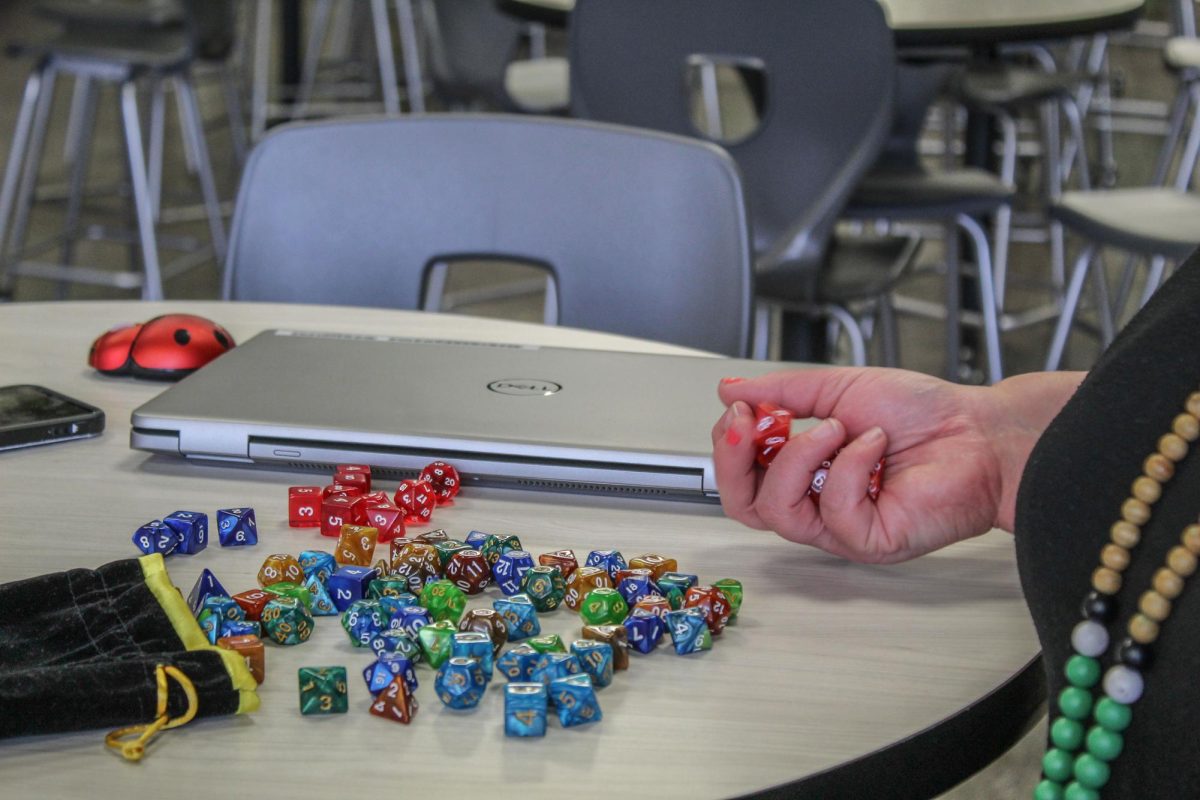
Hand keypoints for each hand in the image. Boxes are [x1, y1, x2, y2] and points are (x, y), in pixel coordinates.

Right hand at [711, 367, 1081, 562]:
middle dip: (733, 460)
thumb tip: (729, 390)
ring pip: (779, 511)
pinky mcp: (870, 541)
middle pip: (743, 506)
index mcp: (804, 472)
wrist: (981, 432)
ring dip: (800, 457)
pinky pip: (835, 513)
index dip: (728, 445)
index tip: (740, 406)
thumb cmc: (923, 415)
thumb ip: (782, 393)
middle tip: (748, 423)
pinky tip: (873, 445)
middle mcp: (817, 505)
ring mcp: (841, 528)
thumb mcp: (839, 389)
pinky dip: (850, 467)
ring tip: (837, 427)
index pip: (741, 477)